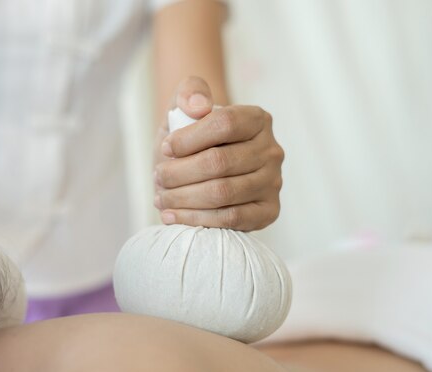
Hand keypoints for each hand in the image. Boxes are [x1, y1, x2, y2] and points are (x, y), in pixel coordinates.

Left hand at [154, 77, 283, 230]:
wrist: (206, 168)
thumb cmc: (194, 137)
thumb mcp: (186, 106)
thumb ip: (190, 91)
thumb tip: (198, 106)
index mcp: (257, 119)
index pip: (224, 123)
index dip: (188, 138)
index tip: (165, 148)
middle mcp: (272, 150)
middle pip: (219, 162)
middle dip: (179, 173)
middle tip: (158, 177)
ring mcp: (273, 183)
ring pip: (222, 193)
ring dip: (183, 198)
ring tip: (161, 198)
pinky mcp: (269, 211)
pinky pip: (231, 219)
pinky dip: (196, 219)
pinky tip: (173, 216)